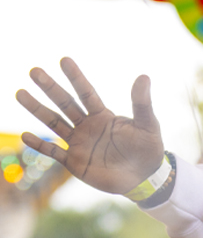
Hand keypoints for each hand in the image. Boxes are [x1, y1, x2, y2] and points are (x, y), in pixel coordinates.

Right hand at [16, 58, 164, 194]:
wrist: (144, 177)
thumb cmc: (148, 149)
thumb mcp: (148, 125)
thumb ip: (142, 103)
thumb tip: (144, 76)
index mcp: (103, 116)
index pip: (86, 92)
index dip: (76, 77)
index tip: (64, 60)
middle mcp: (88, 126)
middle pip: (65, 103)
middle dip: (50, 88)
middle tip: (34, 71)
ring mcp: (79, 143)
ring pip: (54, 123)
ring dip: (38, 109)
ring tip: (20, 93)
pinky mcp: (75, 162)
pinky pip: (54, 152)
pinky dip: (40, 145)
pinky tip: (25, 135)